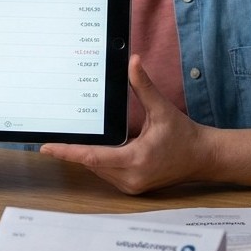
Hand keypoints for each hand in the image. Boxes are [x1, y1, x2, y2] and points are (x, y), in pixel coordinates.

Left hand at [41, 55, 213, 194]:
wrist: (203, 158)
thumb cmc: (184, 135)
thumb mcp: (162, 109)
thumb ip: (143, 87)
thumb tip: (132, 62)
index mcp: (135, 159)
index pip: (92, 156)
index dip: (67, 152)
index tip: (47, 148)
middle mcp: (131, 177)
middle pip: (91, 163)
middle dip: (74, 150)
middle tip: (53, 139)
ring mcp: (132, 185)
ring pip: (98, 170)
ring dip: (86, 156)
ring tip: (71, 142)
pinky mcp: (133, 187)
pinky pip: (107, 174)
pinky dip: (99, 161)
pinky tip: (93, 149)